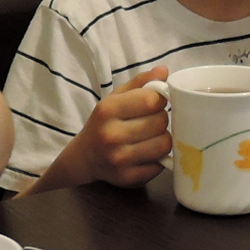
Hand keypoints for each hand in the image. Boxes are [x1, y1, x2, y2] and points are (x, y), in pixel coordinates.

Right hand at [61, 66, 174, 189]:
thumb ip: (140, 82)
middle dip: (161, 119)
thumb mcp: (116, 98)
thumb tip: (164, 71)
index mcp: (107, 110)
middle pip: (161, 122)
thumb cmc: (105, 123)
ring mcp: (119, 159)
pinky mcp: (129, 178)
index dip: (159, 100)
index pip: (152, 100)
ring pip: (164, 144)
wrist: (85, 157)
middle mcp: (111, 136)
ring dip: (162, 139)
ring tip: (151, 137)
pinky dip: (158, 158)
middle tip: (151, 121)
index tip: (154, 103)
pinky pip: (160, 164)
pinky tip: (146, 153)